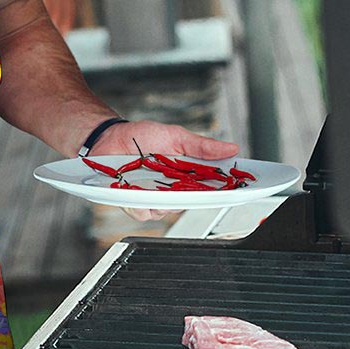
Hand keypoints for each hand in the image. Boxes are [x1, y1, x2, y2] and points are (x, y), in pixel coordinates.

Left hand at [90, 120, 239, 222]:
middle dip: (192, 196)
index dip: (226, 191)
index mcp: (187, 175)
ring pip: (167, 211)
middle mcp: (173, 190)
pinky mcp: (134, 203)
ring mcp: (154, 198)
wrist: (110, 138)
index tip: (239, 189)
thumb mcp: (176, 136)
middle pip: (191, 203)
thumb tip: (231, 148)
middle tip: (187, 182)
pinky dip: (140, 202)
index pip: (212, 188)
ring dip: (162, 198)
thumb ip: (202, 146)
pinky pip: (143, 212)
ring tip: (153, 179)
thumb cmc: (142, 137)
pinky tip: (135, 188)